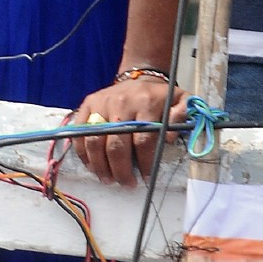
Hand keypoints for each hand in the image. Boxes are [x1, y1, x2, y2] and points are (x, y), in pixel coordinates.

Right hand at [72, 78, 188, 187]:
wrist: (139, 77)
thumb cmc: (160, 97)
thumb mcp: (180, 100)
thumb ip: (182, 115)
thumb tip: (170, 136)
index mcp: (145, 103)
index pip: (142, 140)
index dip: (144, 163)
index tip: (146, 178)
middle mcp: (121, 103)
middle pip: (116, 145)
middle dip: (120, 171)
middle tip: (126, 184)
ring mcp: (102, 103)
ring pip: (95, 141)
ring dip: (100, 166)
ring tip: (108, 179)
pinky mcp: (88, 104)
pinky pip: (80, 132)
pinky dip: (83, 152)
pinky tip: (92, 165)